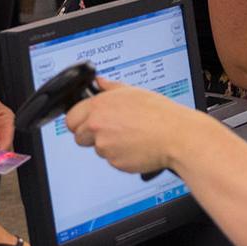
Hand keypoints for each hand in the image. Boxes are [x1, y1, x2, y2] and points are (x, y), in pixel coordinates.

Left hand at [64, 78, 208, 174]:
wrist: (176, 136)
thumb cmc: (159, 113)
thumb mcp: (132, 92)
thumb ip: (109, 87)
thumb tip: (98, 83)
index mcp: (98, 106)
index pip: (70, 118)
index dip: (79, 120)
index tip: (86, 122)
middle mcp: (97, 126)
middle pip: (78, 136)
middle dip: (89, 135)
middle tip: (108, 130)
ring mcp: (105, 146)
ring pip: (97, 149)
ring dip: (108, 145)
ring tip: (129, 136)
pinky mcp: (115, 163)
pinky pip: (112, 160)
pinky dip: (120, 156)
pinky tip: (135, 146)